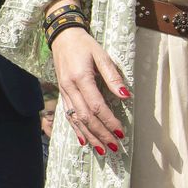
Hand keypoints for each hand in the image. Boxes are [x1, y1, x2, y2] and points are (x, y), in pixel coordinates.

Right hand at [48, 22, 129, 155]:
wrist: (62, 37)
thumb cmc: (84, 45)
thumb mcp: (102, 55)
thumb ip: (113, 77)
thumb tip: (126, 96)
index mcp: (81, 78)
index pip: (97, 106)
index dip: (109, 122)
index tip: (121, 132)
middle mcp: (70, 88)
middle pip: (86, 117)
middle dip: (101, 134)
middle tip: (114, 146)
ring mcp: (64, 93)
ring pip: (76, 120)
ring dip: (90, 136)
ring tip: (102, 150)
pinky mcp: (62, 94)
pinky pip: (68, 116)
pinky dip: (76, 130)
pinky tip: (84, 140)